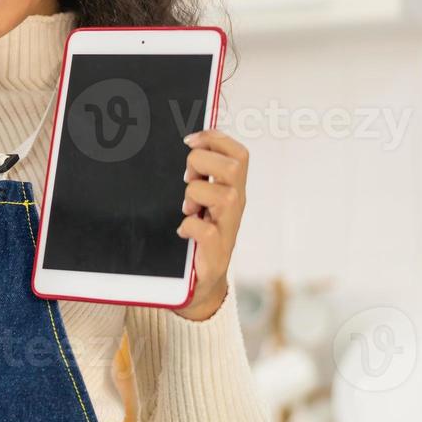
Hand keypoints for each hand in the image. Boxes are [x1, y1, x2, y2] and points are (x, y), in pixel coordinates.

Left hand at [173, 128, 248, 320]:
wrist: (201, 282)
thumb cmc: (199, 235)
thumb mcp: (202, 200)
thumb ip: (200, 175)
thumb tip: (188, 144)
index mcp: (233, 189)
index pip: (239, 153)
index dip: (215, 139)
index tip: (189, 141)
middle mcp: (236, 205)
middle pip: (234, 167)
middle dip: (202, 164)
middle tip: (188, 178)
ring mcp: (229, 228)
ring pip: (223, 195)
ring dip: (195, 195)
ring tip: (187, 207)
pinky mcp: (216, 251)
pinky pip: (204, 229)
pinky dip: (188, 226)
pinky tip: (183, 230)